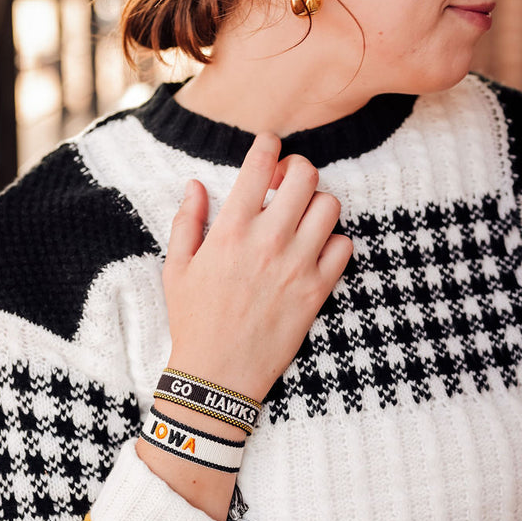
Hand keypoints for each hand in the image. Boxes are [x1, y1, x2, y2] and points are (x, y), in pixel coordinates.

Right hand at [162, 132, 351, 400]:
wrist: (218, 375)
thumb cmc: (193, 321)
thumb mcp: (177, 268)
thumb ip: (187, 221)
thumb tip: (196, 186)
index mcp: (230, 231)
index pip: (260, 166)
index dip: (268, 145)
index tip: (270, 145)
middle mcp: (268, 241)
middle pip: (305, 176)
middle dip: (297, 170)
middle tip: (288, 183)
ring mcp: (298, 265)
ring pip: (330, 206)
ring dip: (317, 204)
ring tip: (303, 217)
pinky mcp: (317, 291)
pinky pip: (344, 246)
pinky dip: (334, 241)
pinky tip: (315, 250)